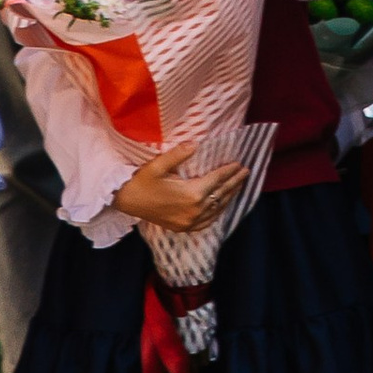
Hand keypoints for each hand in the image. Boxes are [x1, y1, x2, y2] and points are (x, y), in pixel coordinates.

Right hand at [113, 142, 243, 235]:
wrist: (126, 201)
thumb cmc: (142, 181)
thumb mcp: (158, 164)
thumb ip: (178, 154)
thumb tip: (195, 144)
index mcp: (192, 194)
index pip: (217, 180)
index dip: (229, 171)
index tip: (240, 164)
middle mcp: (194, 210)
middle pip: (220, 194)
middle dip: (234, 183)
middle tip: (246, 173)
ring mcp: (189, 222)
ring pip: (216, 209)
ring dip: (228, 196)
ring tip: (237, 186)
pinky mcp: (183, 228)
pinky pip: (207, 222)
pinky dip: (217, 212)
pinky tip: (221, 206)